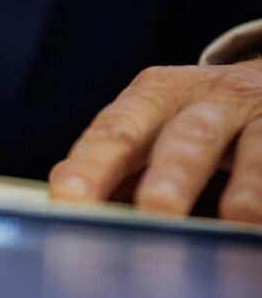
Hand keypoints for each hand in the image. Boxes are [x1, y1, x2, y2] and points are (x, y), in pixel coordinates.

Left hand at [49, 60, 261, 222]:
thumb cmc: (187, 120)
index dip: (92, 165)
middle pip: (185, 136)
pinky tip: (261, 220)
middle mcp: (205, 99)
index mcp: (152, 95)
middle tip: (155, 209)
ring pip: (253, 149)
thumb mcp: (148, 128)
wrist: (259, 85)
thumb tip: (64, 195)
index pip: (116, 131)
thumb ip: (108, 161)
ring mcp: (256, 116)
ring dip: (246, 184)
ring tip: (237, 215)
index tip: (69, 198)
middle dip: (171, 173)